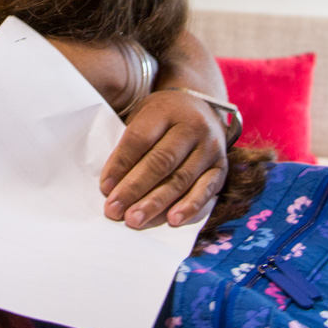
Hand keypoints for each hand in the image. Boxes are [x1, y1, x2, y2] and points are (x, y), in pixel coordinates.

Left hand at [99, 89, 228, 228]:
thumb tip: (111, 184)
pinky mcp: (221, 167)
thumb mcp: (143, 116)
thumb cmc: (162, 118)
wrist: (202, 107)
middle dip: (135, 188)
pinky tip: (172, 220)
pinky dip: (189, 206)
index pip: (139, 138)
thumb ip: (130, 145)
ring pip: (181, 179)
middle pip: (161, 161)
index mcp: (165, 110)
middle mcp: (192, 126)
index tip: (105, 188)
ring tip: (135, 219)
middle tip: (114, 210)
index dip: (121, 164)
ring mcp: (210, 147)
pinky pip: (206, 189)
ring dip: (156, 203)